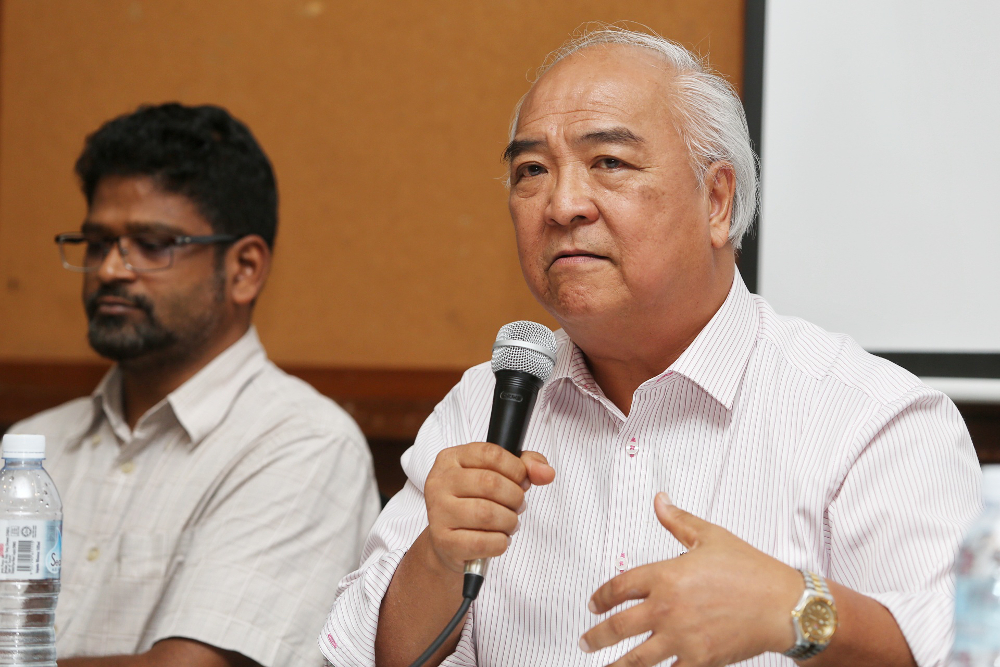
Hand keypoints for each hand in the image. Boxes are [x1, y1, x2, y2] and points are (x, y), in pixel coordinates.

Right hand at [424, 442, 554, 572]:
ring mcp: (438, 512)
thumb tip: (546, 472)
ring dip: (509, 521)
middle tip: (517, 506)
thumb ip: (525, 466)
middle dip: (515, 497)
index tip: (522, 481)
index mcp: (450, 459)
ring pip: (487, 514)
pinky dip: (501, 542)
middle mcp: (439, 482)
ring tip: (509, 523)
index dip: (516, 469)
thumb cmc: (475, 503)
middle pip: (490, 483)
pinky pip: (483, 542)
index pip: (491, 454)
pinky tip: (498, 539)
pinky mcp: (443, 541)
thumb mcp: (497, 475)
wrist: (449, 542)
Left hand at [580, 492, 802, 666]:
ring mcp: (682, 637)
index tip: (593, 604)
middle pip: (619, 626)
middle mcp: (668, 608)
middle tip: (586, 641)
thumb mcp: (710, 537)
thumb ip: (678, 520)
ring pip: (636, 658)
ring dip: (615, 665)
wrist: (783, 604)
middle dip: (596, 636)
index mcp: (666, 575)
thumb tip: (660, 501)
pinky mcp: (699, 659)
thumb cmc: (751, 570)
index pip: (619, 587)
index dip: (600, 597)